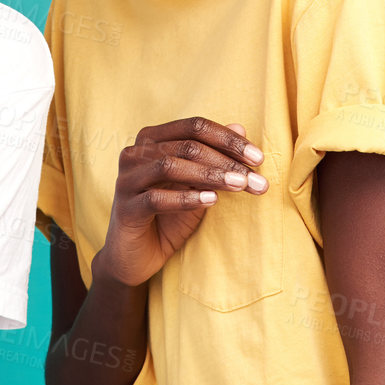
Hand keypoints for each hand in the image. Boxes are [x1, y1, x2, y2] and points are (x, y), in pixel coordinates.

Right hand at [93, 117, 265, 287]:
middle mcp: (134, 154)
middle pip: (186, 146)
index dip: (228, 139)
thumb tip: (241, 127)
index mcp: (152, 140)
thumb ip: (214, 158)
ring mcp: (126, 181)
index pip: (194, 127)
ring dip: (210, 175)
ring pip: (169, 166)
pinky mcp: (125, 210)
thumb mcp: (197, 186)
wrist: (136, 258)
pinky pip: (156, 198)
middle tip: (257, 179)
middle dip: (227, 161)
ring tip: (240, 187)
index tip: (258, 158)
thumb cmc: (168, 218)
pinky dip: (186, 198)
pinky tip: (211, 201)